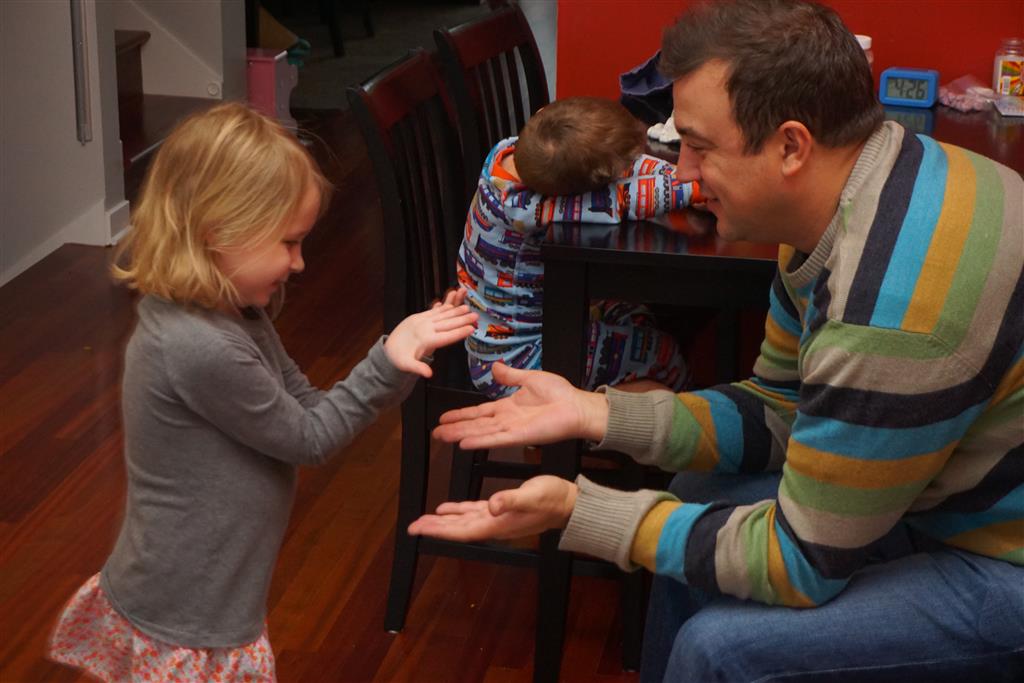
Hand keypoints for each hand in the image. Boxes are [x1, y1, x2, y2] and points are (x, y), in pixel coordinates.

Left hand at [384, 288, 476, 377]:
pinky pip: (433, 311)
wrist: (387, 348)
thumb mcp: (406, 366)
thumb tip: (429, 374)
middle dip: (463, 319)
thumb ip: (418, 367)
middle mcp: (425, 328)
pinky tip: (452, 306)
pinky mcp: (418, 317)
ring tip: (468, 308)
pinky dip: (444, 308)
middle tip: (476, 316)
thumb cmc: (399, 359)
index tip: (471, 329)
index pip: (447, 336)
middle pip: (448, 323)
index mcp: (425, 340)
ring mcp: (421, 321)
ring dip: (455, 311)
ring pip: (442, 315)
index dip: (460, 333)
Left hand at [407, 475, 577, 540]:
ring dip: (443, 521)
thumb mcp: (531, 495)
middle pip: (458, 529)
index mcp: (497, 524)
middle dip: (435, 528)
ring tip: (424, 520)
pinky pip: (473, 513)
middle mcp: (493, 525)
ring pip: (463, 522)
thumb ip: (511, 501)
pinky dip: (459, 511)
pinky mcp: (501, 510)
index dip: (439, 531)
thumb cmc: (552, 499)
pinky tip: (448, 508)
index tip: (419, 529)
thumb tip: (491, 506)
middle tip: (413, 526)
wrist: (568, 503)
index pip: (461, 531)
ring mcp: (497, 519)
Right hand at [432, 363, 608, 448]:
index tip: (444, 418)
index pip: (479, 412)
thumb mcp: (530, 378)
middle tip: (436, 433)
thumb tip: (495, 367)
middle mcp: (506, 420)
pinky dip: (481, 441)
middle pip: (475, 425)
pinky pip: (497, 440)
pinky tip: (465, 443)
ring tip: (443, 438)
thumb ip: (510, 375)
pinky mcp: (521, 436)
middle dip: (454, 428)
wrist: (577, 406)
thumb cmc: (559, 393)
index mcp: (508, 407)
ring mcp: (512, 430)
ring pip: (481, 433)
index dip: (461, 414)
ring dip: (461, 435)